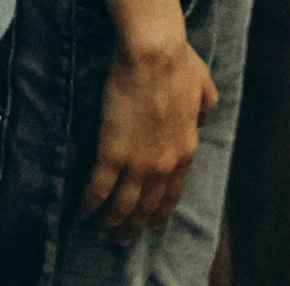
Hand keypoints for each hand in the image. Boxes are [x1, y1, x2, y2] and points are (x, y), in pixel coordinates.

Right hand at [84, 31, 217, 237]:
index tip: (149, 222)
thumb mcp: (204, 87)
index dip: (158, 212)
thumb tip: (202, 119)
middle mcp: (163, 165)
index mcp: (185, 151)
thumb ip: (206, 108)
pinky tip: (84, 211)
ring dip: (112, 223)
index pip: (171, 194)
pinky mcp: (112, 152)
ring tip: (101, 233)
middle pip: (147, 207)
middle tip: (122, 238)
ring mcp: (138, 162)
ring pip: (124, 205)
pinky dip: (91, 204)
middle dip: (134, 226)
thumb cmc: (179, 62)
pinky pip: (100, 188)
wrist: (155, 52)